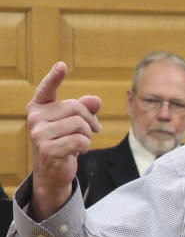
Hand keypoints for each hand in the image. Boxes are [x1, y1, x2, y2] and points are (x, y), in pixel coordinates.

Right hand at [26, 61, 101, 219]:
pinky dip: (85, 146)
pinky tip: (79, 151)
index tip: (62, 65)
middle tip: (94, 130)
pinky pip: (79, 140)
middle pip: (76, 107)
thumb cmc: (64, 142)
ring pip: (79, 125)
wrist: (53, 171)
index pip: (47, 89)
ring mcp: (39, 134)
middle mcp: (36, 118)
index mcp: (39, 107)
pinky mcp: (48, 149)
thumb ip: (85, 109)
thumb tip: (96, 99)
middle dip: (90, 119)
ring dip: (88, 135)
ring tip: (83, 141)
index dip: (55, 77)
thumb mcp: (75, 124)